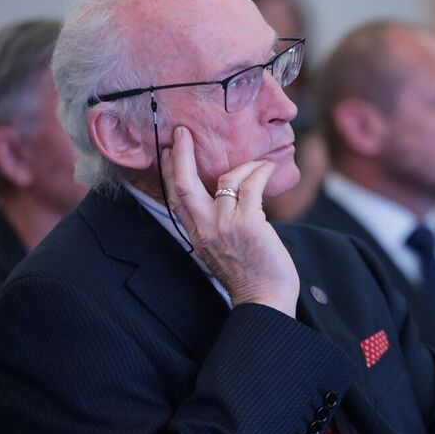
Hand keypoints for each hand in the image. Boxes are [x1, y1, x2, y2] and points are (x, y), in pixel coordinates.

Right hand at [161, 126, 299, 317]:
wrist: (264, 300)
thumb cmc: (249, 275)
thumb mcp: (220, 250)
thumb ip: (214, 226)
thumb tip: (224, 199)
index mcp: (196, 234)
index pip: (175, 197)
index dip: (169, 171)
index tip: (167, 150)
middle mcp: (205, 228)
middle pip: (183, 183)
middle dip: (180, 154)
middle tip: (181, 133)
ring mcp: (225, 225)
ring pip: (228, 178)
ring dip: (245, 166)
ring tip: (259, 164)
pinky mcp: (248, 223)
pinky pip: (252, 185)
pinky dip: (260, 172)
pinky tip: (268, 169)